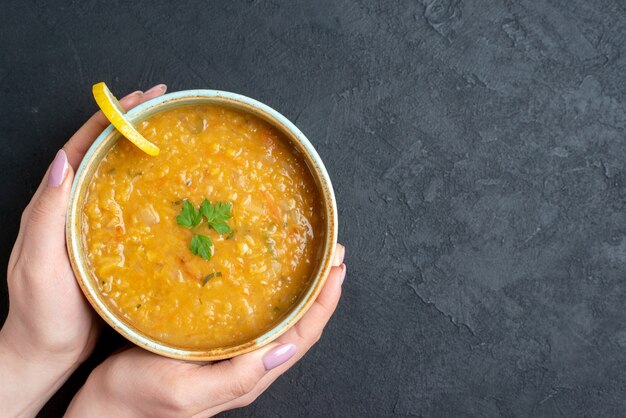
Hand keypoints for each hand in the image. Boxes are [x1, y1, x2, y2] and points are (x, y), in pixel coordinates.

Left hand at [0, 84, 166, 417]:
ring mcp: (90, 226)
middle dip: (130, 124)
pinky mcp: (107, 244)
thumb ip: (46, 215)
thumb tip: (63, 161)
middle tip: (164, 107)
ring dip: (141, 151)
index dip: (109, 119)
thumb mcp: (38, 265)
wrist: (46, 351)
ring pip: (116, 177)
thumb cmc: (41, 314)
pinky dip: (149, 188)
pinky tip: (172, 191)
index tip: (140, 99)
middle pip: (101, 154)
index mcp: (52, 205)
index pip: (80, 148)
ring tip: (172, 137)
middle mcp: (71, 208)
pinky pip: (129, 206)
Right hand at [65, 244, 345, 417]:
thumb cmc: (138, 398)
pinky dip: (273, 296)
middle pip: (299, 327)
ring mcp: (234, 355)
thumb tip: (284, 353)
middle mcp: (249, 366)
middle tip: (331, 254)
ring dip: (301, 292)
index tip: (336, 269)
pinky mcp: (217, 345)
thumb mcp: (185, 392)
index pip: (301, 337)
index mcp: (248, 377)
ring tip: (312, 261)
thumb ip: (235, 378)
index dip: (323, 304)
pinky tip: (270, 278)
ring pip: (282, 322)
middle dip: (320, 291)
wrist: (105, 407)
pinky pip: (257, 319)